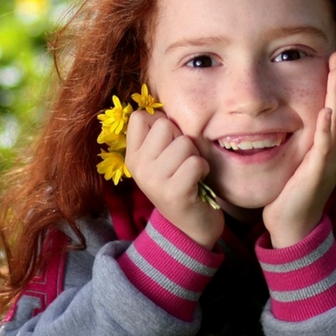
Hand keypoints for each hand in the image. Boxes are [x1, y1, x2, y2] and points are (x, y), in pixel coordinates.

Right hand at [125, 110, 223, 248]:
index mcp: (133, 156)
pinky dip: (203, 170)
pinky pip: (196, 163)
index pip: (141, 116)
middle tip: (182, 162)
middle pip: (165, 125)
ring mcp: (154, 181)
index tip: (168, 145)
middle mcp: (138, 167)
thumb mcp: (161, 159)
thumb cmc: (180, 183)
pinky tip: (198, 183)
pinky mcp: (174, 193)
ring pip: (184, 143)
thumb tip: (161, 107)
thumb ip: (159, 135)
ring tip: (190, 173)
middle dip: (182, 139)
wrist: (190, 228)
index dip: (162, 124)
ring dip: (195, 156)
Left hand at [262, 51, 335, 247]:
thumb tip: (300, 110)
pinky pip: (325, 148)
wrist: (292, 223)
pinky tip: (325, 112)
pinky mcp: (318, 173)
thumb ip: (306, 133)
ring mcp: (330, 161)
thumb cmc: (294, 188)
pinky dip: (327, 129)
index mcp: (334, 144)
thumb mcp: (302, 154)